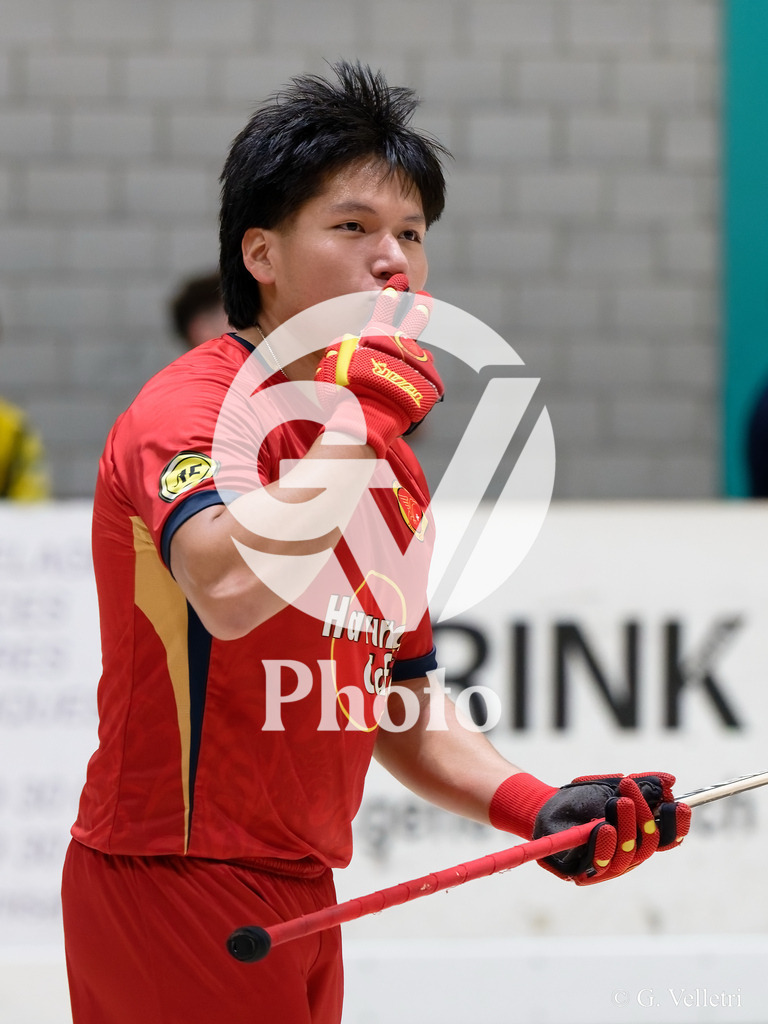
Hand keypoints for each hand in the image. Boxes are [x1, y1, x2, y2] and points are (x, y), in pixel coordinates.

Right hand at [315, 273, 443, 456]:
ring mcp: (415, 363)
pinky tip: (411, 391)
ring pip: (416, 356)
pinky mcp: (427, 383)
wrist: (366, 415)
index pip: (385, 309)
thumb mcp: (332, 366)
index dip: (393, 294)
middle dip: (419, 309)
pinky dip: (417, 384)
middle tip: (427, 298)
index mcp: (376, 339)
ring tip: (413, 366)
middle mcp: (399, 346)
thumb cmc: (345, 392)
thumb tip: (346, 342)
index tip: (400, 282)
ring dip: (413, 358)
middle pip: (412, 323)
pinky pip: (424, 380)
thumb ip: (341, 350)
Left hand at [532, 772, 690, 885]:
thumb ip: (641, 783)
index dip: (677, 825)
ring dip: (627, 826)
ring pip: (628, 855)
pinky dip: (605, 845)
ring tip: (618, 802)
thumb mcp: (611, 786)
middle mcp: (628, 856)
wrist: (545, 807)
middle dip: (644, 814)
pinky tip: (604, 828)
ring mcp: (608, 868)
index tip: (679, 805)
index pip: (667, 838)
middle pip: (649, 844)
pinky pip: (600, 864)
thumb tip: (669, 781)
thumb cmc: (581, 799)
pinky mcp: (583, 874)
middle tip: (629, 786)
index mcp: (639, 837)